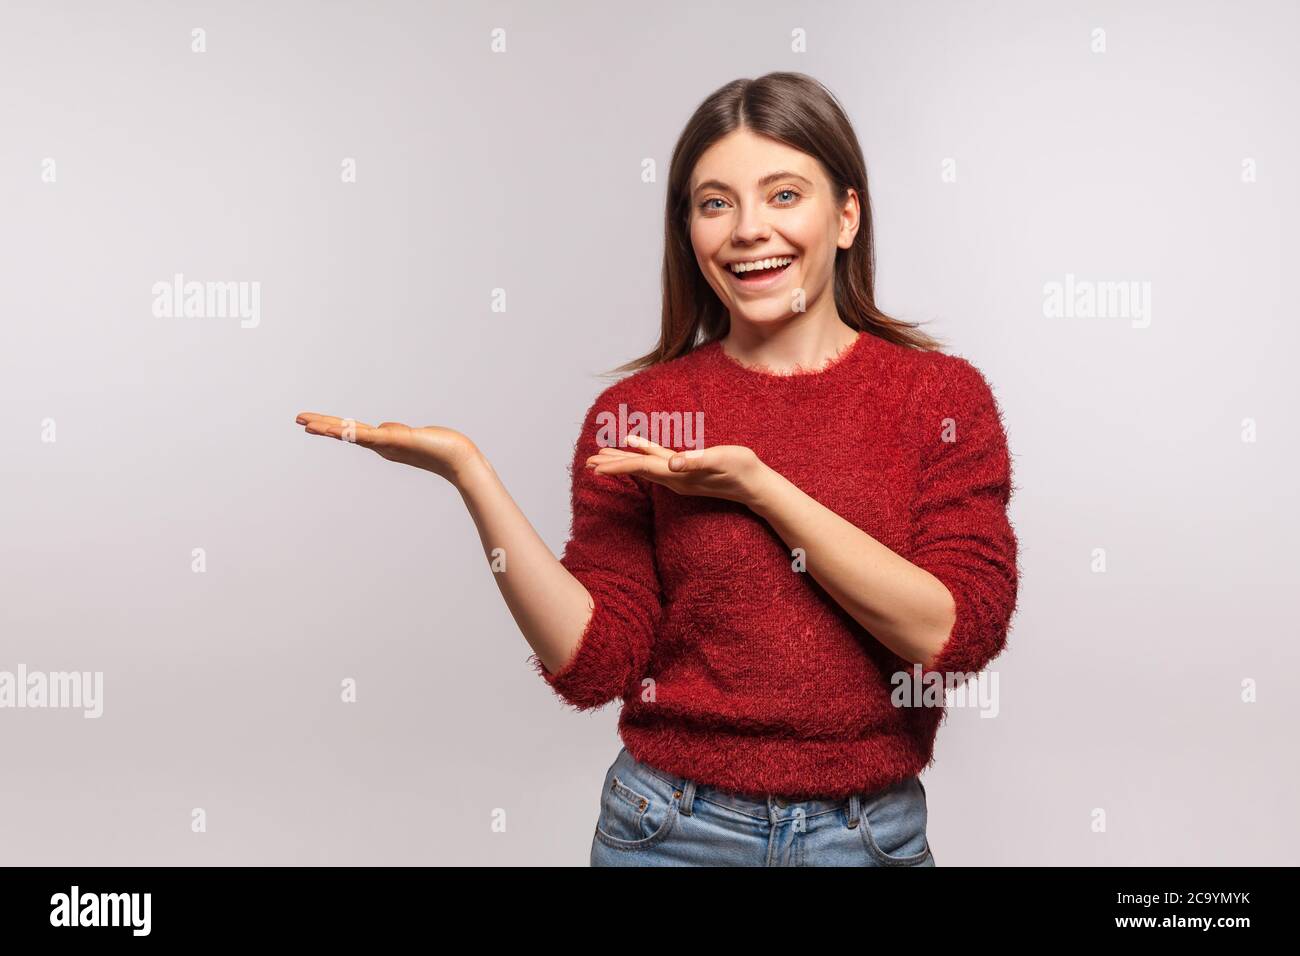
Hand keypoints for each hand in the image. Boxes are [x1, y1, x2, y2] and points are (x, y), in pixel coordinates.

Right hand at [294, 412, 481, 484]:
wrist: (458, 459)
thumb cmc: (440, 448)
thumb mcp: (411, 436)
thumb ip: (395, 433)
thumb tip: (384, 428)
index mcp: (383, 442)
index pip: (351, 432)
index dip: (330, 427)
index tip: (310, 423)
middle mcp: (382, 445)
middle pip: (346, 432)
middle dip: (321, 426)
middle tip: (298, 420)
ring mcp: (388, 444)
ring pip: (353, 435)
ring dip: (330, 429)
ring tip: (309, 424)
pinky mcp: (398, 441)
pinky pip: (371, 436)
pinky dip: (354, 433)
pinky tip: (340, 429)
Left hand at [586, 434, 769, 506]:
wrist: (756, 486)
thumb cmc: (742, 470)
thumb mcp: (721, 460)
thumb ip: (697, 461)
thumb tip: (673, 464)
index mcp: (678, 475)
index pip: (641, 468)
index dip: (617, 466)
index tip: (595, 467)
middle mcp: (674, 478)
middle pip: (636, 470)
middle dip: (611, 466)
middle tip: (587, 464)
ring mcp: (679, 476)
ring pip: (644, 467)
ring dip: (623, 461)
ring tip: (601, 458)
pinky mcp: (686, 472)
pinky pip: (657, 462)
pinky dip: (643, 453)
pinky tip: (634, 444)